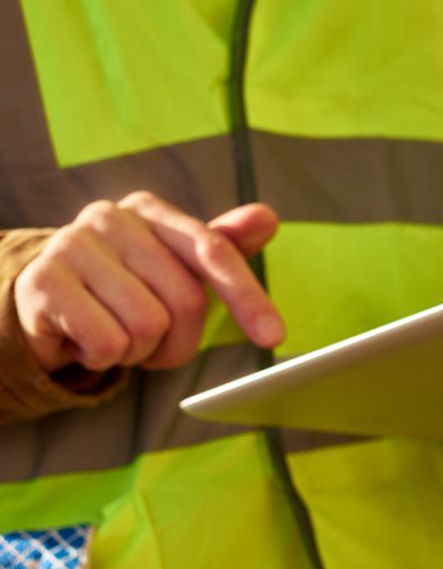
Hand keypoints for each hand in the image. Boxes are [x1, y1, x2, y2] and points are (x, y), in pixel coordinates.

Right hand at [14, 193, 282, 371]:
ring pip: (147, 327)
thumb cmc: (123, 285)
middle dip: (179, 339)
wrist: (43, 302)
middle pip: (186, 301)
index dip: (247, 296)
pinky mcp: (43, 283)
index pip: (213, 252)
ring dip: (139, 350)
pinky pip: (108, 344)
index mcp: (151, 210)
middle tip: (151, 340)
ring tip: (115, 333)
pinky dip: (105, 358)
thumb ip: (222, 248)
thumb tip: (268, 217)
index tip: (274, 335)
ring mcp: (72, 246)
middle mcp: (111, 217)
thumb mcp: (174, 267)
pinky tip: (86, 340)